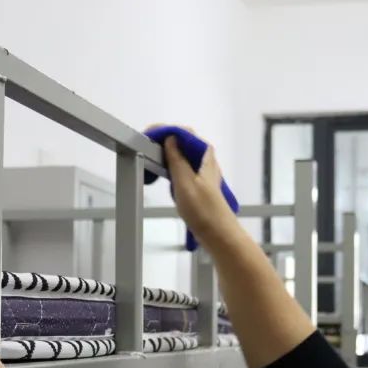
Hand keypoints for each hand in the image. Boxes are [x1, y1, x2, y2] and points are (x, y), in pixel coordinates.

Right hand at [149, 125, 240, 247]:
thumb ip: (177, 159)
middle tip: (148, 146)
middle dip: (166, 142)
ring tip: (153, 159)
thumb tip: (171, 139)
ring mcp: (204, 175)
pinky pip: (185, 170)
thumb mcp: (185, 182)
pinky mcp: (201, 187)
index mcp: (206, 157)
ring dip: (169, 156)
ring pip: (185, 157)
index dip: (168, 131)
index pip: (186, 133)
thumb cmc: (204, 212)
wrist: (219, 235)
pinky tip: (165, 177)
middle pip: (185, 144)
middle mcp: (207, 163)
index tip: (151, 135)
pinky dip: (173, 169)